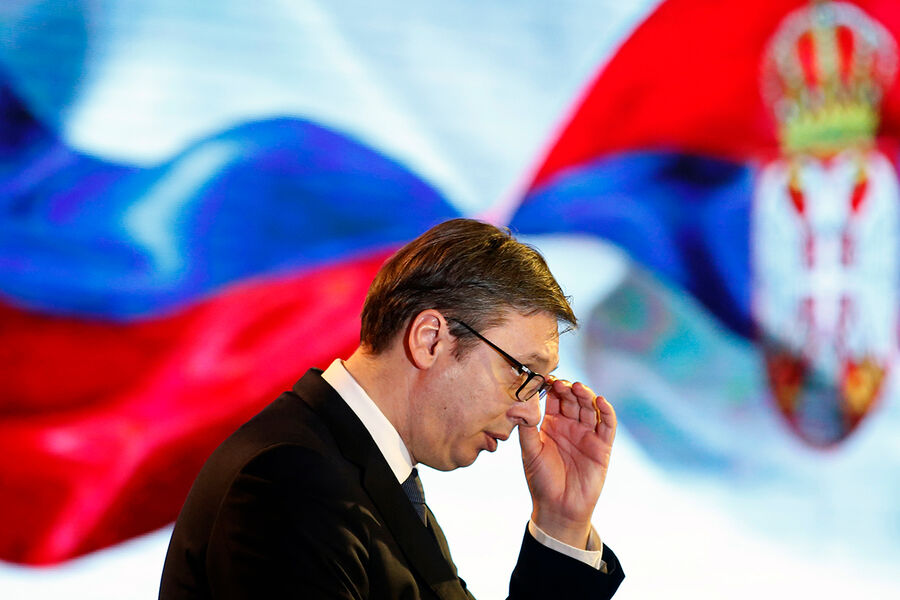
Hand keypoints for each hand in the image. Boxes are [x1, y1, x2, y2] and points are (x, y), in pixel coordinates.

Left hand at [517, 378, 615, 547]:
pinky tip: (600, 401)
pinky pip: (607, 425)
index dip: (552, 387)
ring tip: (578, 388)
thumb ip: (526, 428)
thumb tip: (516, 405)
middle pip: (573, 399)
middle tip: (561, 383)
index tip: (545, 378)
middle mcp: (571, 425)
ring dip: (586, 396)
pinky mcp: (602, 446)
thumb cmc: (541, 480)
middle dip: (568, 389)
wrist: (558, 508)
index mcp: (553, 423)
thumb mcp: (530, 451)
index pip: (555, 398)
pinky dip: (607, 411)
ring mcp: (587, 434)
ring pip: (590, 408)